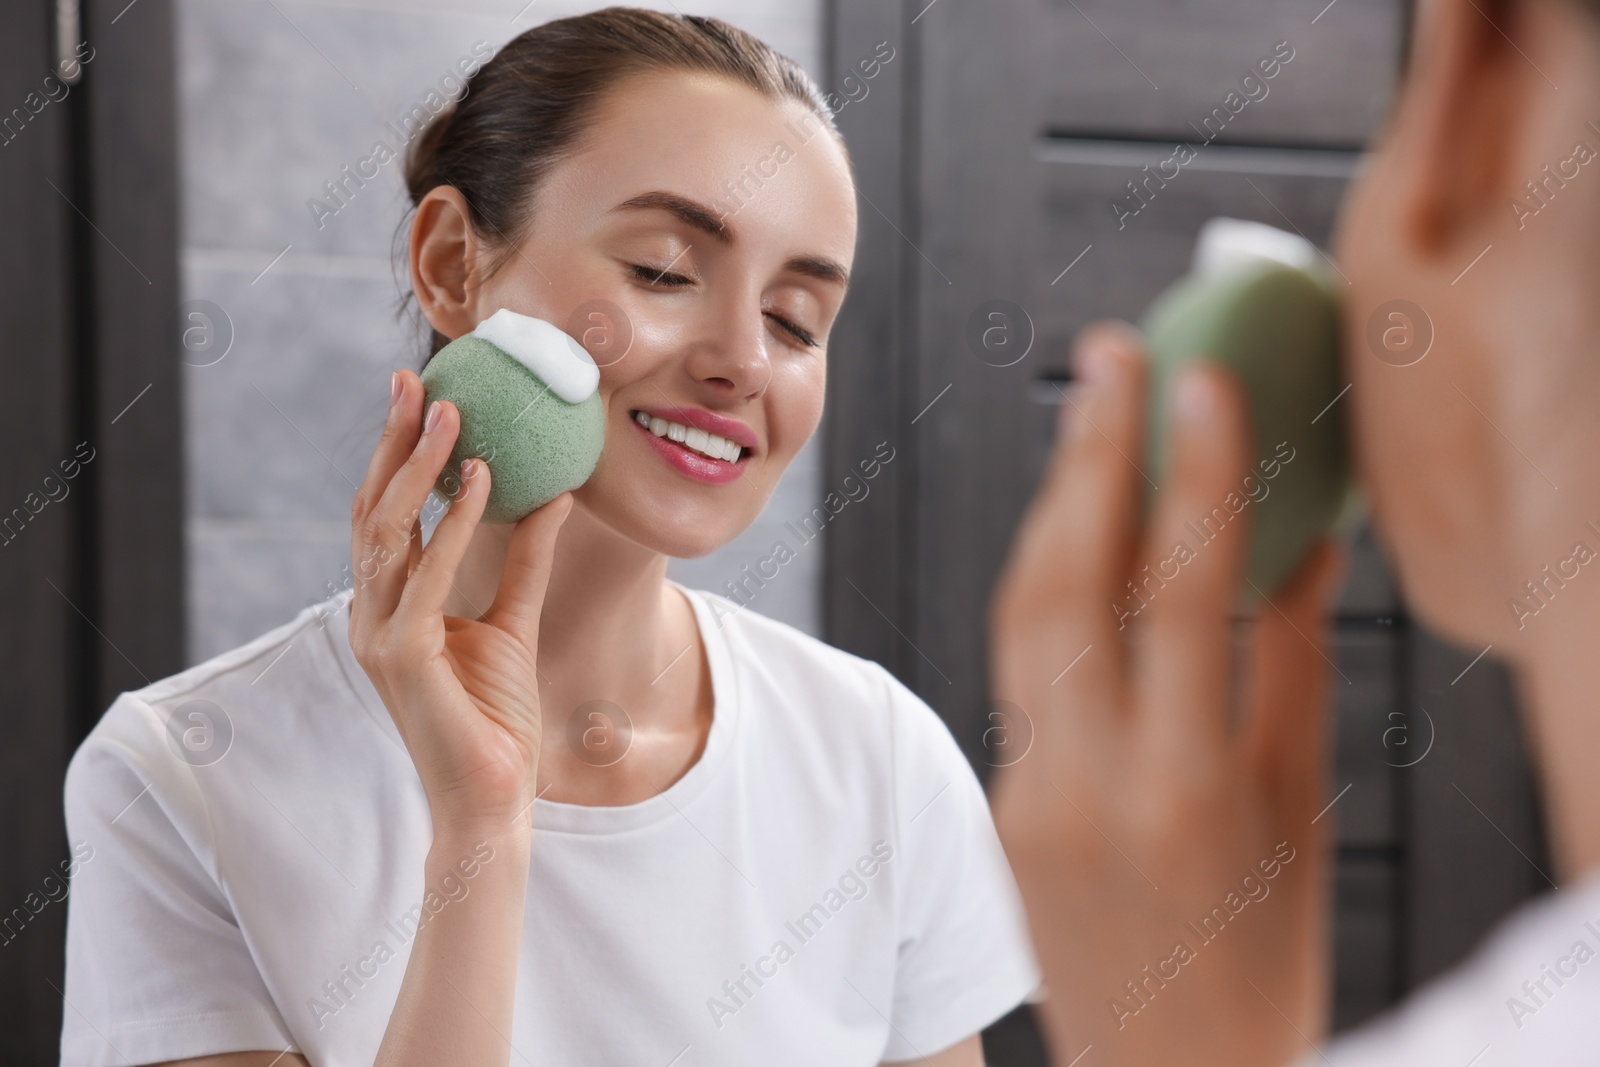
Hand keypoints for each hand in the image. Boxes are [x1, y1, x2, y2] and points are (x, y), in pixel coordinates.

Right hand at [348, 369, 571, 835]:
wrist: (493, 795)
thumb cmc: (496, 717)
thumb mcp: (515, 620)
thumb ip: (526, 559)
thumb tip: (553, 496)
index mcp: (388, 605)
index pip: (385, 513)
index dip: (398, 453)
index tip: (420, 395)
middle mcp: (371, 613)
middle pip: (373, 508)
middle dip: (392, 440)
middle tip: (414, 380)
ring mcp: (378, 633)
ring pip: (386, 530)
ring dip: (420, 466)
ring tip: (452, 411)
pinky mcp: (400, 656)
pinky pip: (427, 574)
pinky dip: (455, 522)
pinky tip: (485, 480)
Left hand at [988, 324, 1346, 1066]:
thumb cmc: (1260, 964)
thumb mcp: (1299, 813)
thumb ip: (1293, 668)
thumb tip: (1301, 544)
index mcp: (1188, 789)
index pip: (1183, 594)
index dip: (1192, 475)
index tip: (1199, 383)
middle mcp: (1089, 785)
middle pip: (1068, 582)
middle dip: (1087, 455)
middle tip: (1107, 359)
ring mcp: (1027, 795)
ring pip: (1020, 617)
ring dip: (1050, 508)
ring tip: (1082, 424)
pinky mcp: (999, 802)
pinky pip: (1015, 671)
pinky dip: (1044, 591)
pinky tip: (1071, 537)